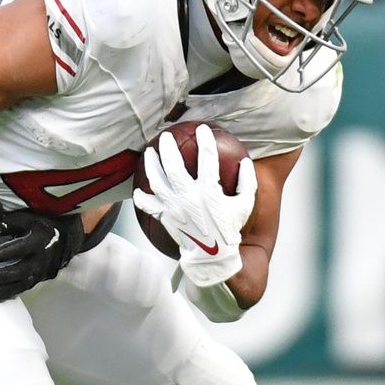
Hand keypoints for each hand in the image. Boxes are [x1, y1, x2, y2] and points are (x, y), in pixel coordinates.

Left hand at [0, 210, 85, 301]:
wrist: (66, 239)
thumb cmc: (44, 227)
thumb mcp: (30, 219)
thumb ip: (11, 223)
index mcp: (40, 239)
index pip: (23, 247)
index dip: (8, 252)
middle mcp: (43, 257)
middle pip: (23, 269)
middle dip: (4, 275)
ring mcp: (42, 270)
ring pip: (25, 282)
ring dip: (7, 289)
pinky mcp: (41, 278)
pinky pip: (26, 287)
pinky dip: (13, 292)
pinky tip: (0, 296)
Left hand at [131, 125, 256, 287]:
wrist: (212, 256)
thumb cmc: (230, 230)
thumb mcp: (245, 205)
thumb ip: (247, 182)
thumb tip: (246, 162)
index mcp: (209, 191)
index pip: (207, 158)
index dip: (205, 140)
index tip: (203, 128)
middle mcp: (188, 196)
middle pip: (173, 164)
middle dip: (168, 147)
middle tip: (166, 136)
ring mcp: (173, 206)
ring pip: (156, 180)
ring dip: (151, 164)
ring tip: (149, 153)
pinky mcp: (164, 217)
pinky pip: (148, 205)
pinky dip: (141, 198)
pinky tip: (137, 190)